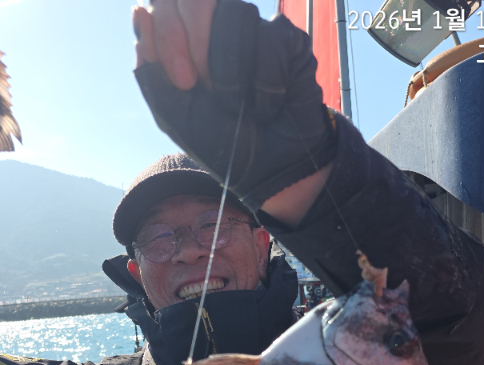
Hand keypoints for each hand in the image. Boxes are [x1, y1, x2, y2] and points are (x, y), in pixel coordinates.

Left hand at [132, 0, 337, 213]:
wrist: (268, 174)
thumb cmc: (223, 145)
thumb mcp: (174, 115)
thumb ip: (151, 69)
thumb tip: (139, 11)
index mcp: (188, 41)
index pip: (166, 2)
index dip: (169, 34)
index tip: (184, 84)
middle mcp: (221, 29)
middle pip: (197, 0)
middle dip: (198, 49)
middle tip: (207, 90)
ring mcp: (257, 31)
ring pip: (236, 14)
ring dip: (232, 73)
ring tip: (240, 105)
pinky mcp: (290, 42)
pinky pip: (272, 38)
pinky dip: (266, 83)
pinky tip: (269, 106)